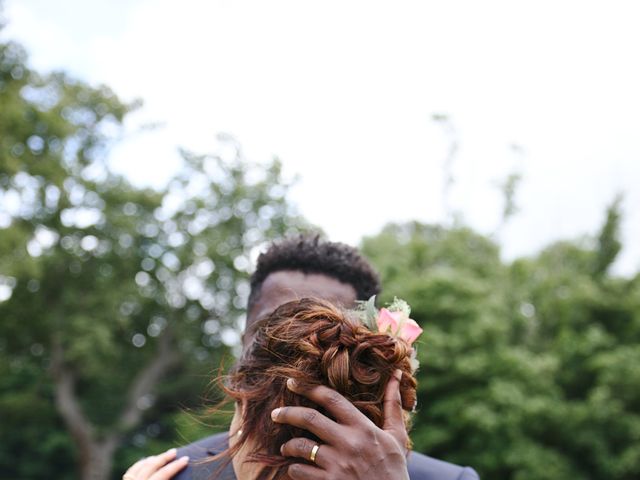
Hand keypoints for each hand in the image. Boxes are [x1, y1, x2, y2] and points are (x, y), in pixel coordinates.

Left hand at [122, 448, 187, 479]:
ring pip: (141, 466)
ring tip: (163, 456)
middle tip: (175, 451)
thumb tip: (180, 474)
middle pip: (151, 466)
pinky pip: (131, 471)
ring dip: (153, 459)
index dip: (176, 466)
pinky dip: (141, 464)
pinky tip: (148, 461)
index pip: (164, 474)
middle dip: (164, 457)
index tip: (186, 459)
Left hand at [274, 370, 409, 479]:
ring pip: (300, 446)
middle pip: (309, 418)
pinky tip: (295, 468)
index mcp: (364, 428)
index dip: (308, 388)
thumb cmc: (394, 470)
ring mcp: (337, 465)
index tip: (292, 383)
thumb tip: (397, 374)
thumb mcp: (397, 437)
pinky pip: (300, 472)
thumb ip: (393, 405)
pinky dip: (293, 468)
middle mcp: (349, 443)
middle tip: (275, 413)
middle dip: (287, 413)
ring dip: (288, 445)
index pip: (331, 399)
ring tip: (286, 447)